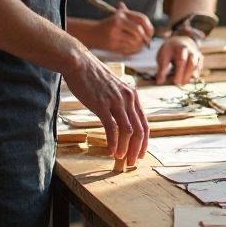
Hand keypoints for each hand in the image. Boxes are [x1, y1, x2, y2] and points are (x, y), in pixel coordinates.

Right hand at [63, 48, 148, 163]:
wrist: (79, 63)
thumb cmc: (94, 78)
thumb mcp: (114, 89)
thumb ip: (120, 103)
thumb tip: (121, 122)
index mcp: (133, 96)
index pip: (145, 123)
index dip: (144, 142)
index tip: (140, 154)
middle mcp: (128, 99)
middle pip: (140, 130)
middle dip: (138, 149)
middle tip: (132, 163)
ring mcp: (116, 101)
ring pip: (128, 131)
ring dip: (126, 148)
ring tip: (122, 160)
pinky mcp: (102, 104)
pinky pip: (112, 127)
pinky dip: (113, 141)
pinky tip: (112, 150)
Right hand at [95, 2, 153, 55]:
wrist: (92, 33)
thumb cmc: (110, 25)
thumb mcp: (120, 17)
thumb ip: (135, 20)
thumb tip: (151, 31)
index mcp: (121, 14)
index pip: (141, 19)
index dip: (149, 27)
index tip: (150, 33)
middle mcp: (117, 22)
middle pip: (138, 31)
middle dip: (144, 38)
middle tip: (146, 42)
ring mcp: (114, 34)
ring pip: (134, 42)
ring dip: (139, 45)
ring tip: (139, 45)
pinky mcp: (112, 45)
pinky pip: (129, 49)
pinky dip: (134, 50)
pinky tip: (132, 49)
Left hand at [155, 35, 202, 85]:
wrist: (179, 41)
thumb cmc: (168, 51)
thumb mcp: (162, 57)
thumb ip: (162, 69)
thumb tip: (160, 82)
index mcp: (179, 48)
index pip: (181, 61)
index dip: (179, 73)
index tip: (176, 82)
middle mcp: (190, 50)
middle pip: (191, 63)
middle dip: (186, 75)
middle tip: (180, 85)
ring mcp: (195, 53)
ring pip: (196, 65)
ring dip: (191, 75)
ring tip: (185, 83)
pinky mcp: (199, 57)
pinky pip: (199, 66)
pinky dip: (196, 73)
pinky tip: (192, 79)